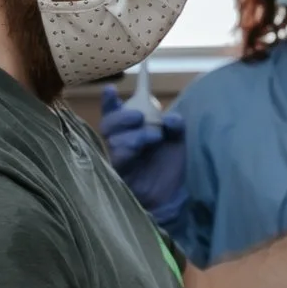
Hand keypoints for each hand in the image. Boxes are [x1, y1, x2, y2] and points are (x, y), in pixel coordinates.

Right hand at [98, 88, 187, 224]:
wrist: (178, 197)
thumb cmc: (172, 166)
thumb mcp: (178, 141)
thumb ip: (175, 126)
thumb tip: (170, 119)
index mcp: (131, 130)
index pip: (114, 112)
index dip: (109, 101)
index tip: (110, 90)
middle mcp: (121, 143)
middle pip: (108, 125)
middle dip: (121, 117)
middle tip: (138, 116)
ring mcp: (120, 160)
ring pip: (113, 141)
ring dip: (133, 135)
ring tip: (154, 136)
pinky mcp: (121, 176)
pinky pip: (117, 160)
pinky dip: (128, 150)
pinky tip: (141, 148)